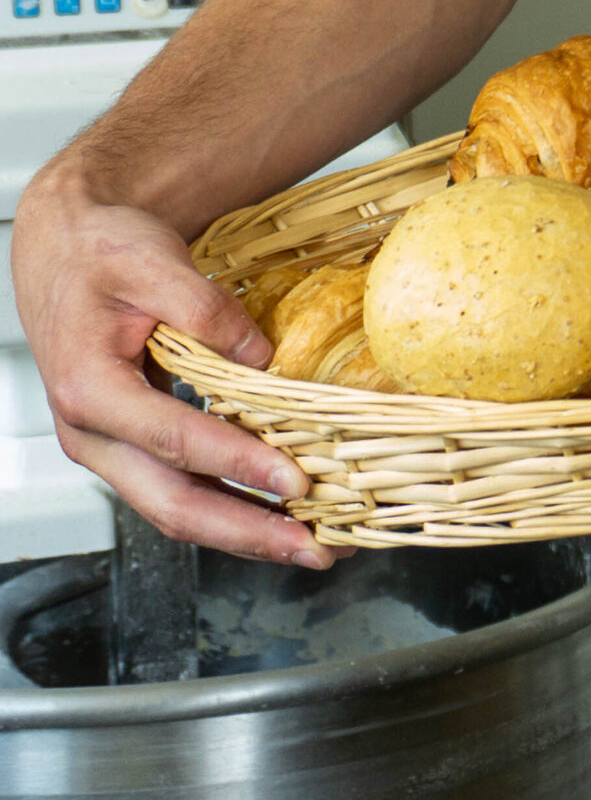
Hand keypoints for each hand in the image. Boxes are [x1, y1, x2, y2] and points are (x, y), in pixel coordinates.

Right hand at [11, 163, 331, 568]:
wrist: (65, 251)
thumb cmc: (102, 252)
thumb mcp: (154, 262)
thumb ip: (206, 310)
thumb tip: (263, 358)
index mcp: (91, 392)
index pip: (176, 442)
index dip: (239, 464)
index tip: (297, 482)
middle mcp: (92, 436)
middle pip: (172, 506)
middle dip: (249, 534)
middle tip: (316, 549)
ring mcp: (109, 448)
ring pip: (175, 509)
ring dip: (244, 532)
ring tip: (311, 543)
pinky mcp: (129, 444)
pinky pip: (178, 486)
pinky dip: (229, 504)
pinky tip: (276, 509)